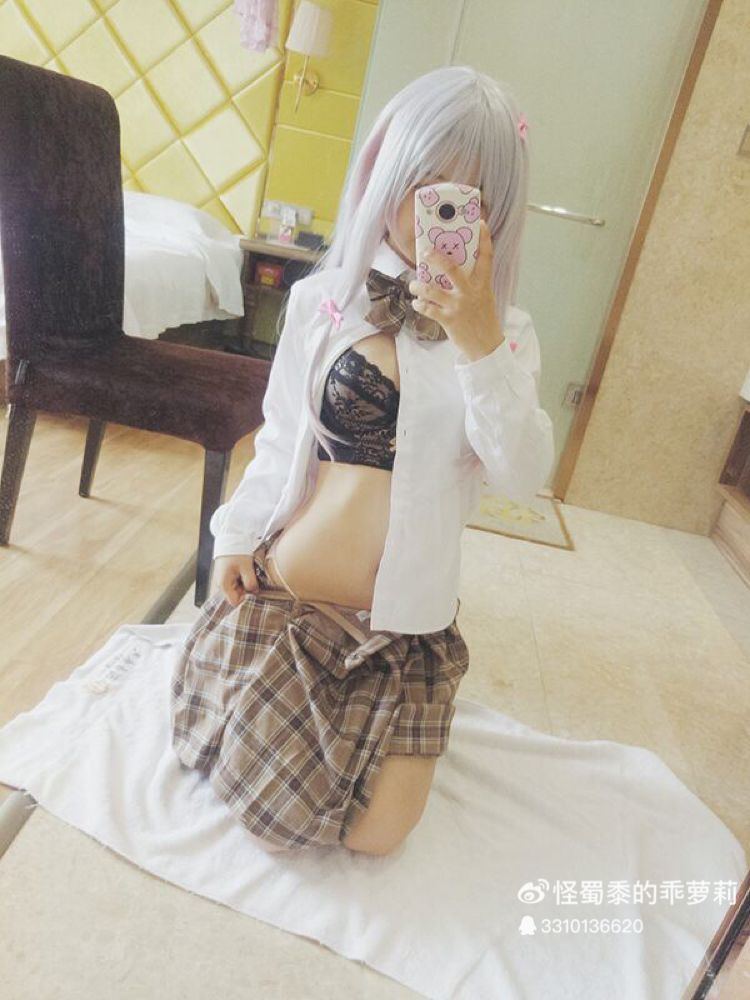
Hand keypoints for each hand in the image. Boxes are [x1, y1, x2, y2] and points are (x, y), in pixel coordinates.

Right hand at [213, 554, 257, 606]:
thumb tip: (254, 592)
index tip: (252, 588)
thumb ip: (250, 582)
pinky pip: (235, 582)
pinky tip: (245, 571)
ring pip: (237, 588)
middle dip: (246, 590)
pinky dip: (242, 578)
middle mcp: (221, 584)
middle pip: (236, 595)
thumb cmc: (237, 552)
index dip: (245, 598)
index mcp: (224, 584)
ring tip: (249, 572)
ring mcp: (223, 579)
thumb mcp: (246, 567)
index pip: (234, 602)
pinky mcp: (226, 574)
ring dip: (244, 583)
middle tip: (252, 578)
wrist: (231, 537)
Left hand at [408, 219, 505, 361]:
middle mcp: (471, 293)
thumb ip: (471, 283)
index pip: (486, 257)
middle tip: (425, 251)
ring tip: (414, 285)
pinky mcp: (449, 320)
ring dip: (419, 286)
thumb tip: (449, 269)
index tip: (480, 223)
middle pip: (452, 269)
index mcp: (483, 284)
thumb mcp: (484, 298)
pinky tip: (417, 303)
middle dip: (436, 258)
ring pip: (433, 290)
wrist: (487, 347)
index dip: (484, 239)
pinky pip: (428, 309)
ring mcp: (459, 306)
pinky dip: (420, 305)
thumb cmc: (483, 319)